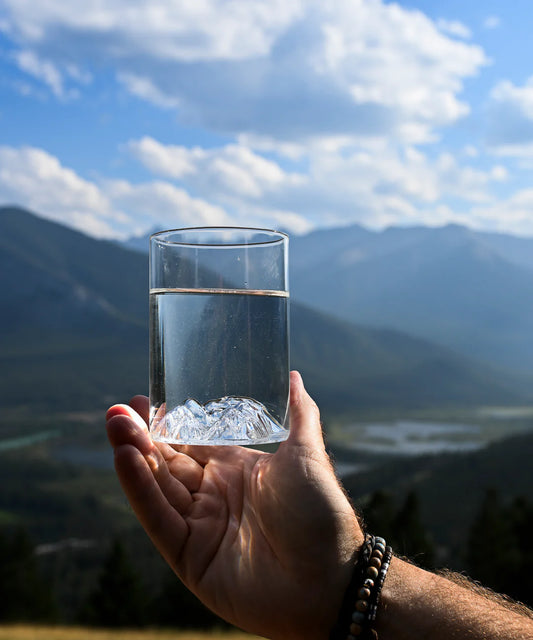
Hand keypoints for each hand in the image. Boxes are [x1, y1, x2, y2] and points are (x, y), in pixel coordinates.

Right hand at [106, 371, 362, 638]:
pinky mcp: (189, 556)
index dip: (168, 424)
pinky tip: (127, 458)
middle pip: (168, 462)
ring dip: (134, 455)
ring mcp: (201, 526)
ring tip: (116, 424)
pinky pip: (159, 518)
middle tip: (119, 410)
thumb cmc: (322, 513)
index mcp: (236, 471)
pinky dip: (140, 489)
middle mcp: (214, 496)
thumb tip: (293, 375)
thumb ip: (298, 413)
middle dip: (142, 435)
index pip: (191, 444)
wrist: (329, 579)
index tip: (145, 400)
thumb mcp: (307, 453)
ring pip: (158, 486)